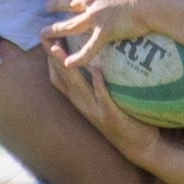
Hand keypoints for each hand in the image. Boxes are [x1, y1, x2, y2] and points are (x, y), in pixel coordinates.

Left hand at [42, 0, 162, 64]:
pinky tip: (69, 64)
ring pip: (70, 25)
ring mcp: (95, 15)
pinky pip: (89, 48)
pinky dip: (79, 58)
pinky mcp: (104, 31)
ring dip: (54, 30)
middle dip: (56, 5)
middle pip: (69, 2)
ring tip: (43, 32)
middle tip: (46, 6)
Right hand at [44, 40, 165, 164]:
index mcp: (80, 101)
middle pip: (63, 80)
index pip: (58, 79)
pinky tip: (96, 70)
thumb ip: (94, 84)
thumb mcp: (103, 101)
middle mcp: (83, 106)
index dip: (50, 61)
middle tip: (45, 38)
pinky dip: (98, 84)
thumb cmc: (122, 118)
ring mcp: (95, 111)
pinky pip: (103, 98)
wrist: (138, 145)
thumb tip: (92, 61)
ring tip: (60, 50)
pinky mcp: (111, 116)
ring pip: (77, 87)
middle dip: (53, 59)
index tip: (46, 40)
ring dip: (68, 69)